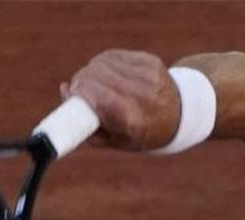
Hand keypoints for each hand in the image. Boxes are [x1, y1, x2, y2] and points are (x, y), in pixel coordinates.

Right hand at [61, 49, 180, 150]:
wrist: (180, 116)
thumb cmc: (141, 132)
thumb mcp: (115, 140)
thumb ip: (86, 123)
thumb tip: (64, 89)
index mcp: (135, 121)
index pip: (97, 96)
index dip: (79, 92)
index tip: (73, 95)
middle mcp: (145, 97)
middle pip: (97, 76)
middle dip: (81, 80)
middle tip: (77, 89)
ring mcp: (150, 77)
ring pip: (103, 62)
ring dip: (91, 71)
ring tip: (91, 82)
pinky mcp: (151, 62)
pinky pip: (114, 55)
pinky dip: (104, 63)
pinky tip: (106, 72)